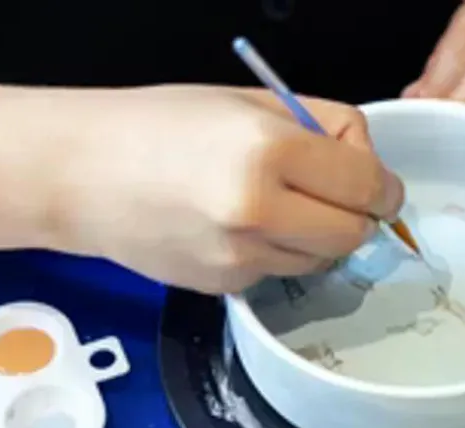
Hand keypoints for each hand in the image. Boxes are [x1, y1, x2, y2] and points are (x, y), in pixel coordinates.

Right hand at [50, 85, 402, 293]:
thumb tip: (371, 166)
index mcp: (269, 151)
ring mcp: (240, 257)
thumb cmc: (161, 124)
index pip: (367, 185)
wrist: (81, 174)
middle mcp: (259, 212)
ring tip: (276, 206)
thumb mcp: (251, 101)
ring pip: (322, 261)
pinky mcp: (224, 287)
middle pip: (353, 234)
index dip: (383, 188)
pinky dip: (278, 253)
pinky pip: (280, 274)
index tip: (381, 188)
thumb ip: (324, 127)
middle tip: (336, 196)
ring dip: (318, 237)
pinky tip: (240, 228)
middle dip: (357, 216)